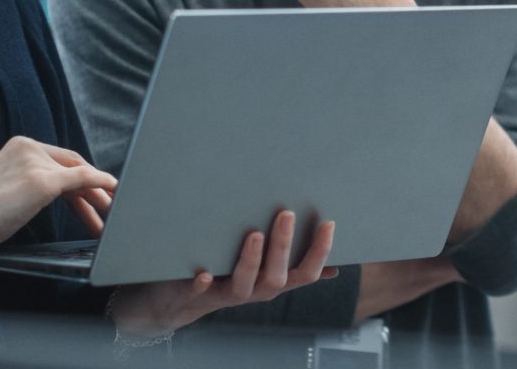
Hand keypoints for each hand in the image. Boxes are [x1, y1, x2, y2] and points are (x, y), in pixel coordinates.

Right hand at [0, 136, 117, 255]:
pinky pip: (83, 180)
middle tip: (106, 208)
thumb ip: (25, 186)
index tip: (88, 197)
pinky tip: (112, 192)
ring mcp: (36, 163)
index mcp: (18, 147)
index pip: (58, 160)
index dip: (78, 179)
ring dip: (97, 196)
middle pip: (73, 166)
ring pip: (80, 175)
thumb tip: (40, 199)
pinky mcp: (43, 181)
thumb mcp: (2, 189)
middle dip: (92, 188)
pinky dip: (101, 185)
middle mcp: (29, 148)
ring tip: (107, 216)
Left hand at [107, 210, 338, 337]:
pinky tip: (203, 274)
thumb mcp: (264, 272)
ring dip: (251, 261)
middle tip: (286, 213)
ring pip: (244, 284)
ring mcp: (227, 294)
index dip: (320, 252)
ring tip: (254, 234)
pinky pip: (201, 292)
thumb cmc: (228, 277)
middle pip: (277, 277)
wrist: (181, 301)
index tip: (328, 223)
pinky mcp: (198, 294)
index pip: (306, 273)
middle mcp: (255, 291)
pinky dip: (203, 283)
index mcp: (273, 282)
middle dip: (283, 246)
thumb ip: (293, 267)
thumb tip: (335, 269)